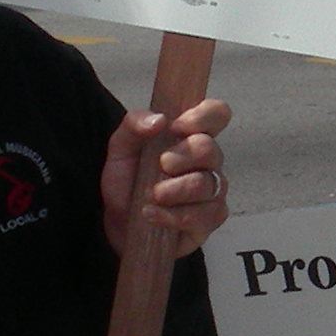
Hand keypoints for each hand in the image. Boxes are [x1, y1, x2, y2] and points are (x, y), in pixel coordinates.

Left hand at [101, 99, 232, 254]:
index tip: (176, 128)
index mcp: (191, 135)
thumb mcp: (120, 147)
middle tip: (161, 165)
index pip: (217, 114)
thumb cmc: (127, 181)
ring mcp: (212, 191)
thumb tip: (160, 119)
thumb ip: (134, 125)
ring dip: (175, 190)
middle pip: (210, 150)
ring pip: (206, 185)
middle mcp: (208, 161)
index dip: (203, 117)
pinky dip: (172, 216)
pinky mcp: (209, 220)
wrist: (118, 221)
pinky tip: (152, 214)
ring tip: (151, 195)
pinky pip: (202, 216)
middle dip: (182, 157)